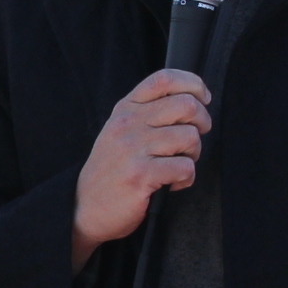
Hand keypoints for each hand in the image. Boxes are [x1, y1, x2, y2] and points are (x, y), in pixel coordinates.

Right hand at [71, 70, 211, 268]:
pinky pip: (185, 167)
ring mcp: (133, 149)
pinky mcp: (140, 175)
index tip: (203, 99)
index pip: (164, 79)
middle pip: (186, 105)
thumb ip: (148, 113)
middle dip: (202, 122)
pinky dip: (186, 179)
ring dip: (193, 154)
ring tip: (177, 165)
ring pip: (189, 137)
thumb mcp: (121, 131)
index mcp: (125, 109)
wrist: (83, 208)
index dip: (193, 84)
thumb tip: (192, 102)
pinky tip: (171, 184)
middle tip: (193, 140)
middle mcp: (128, 124)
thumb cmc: (111, 171)